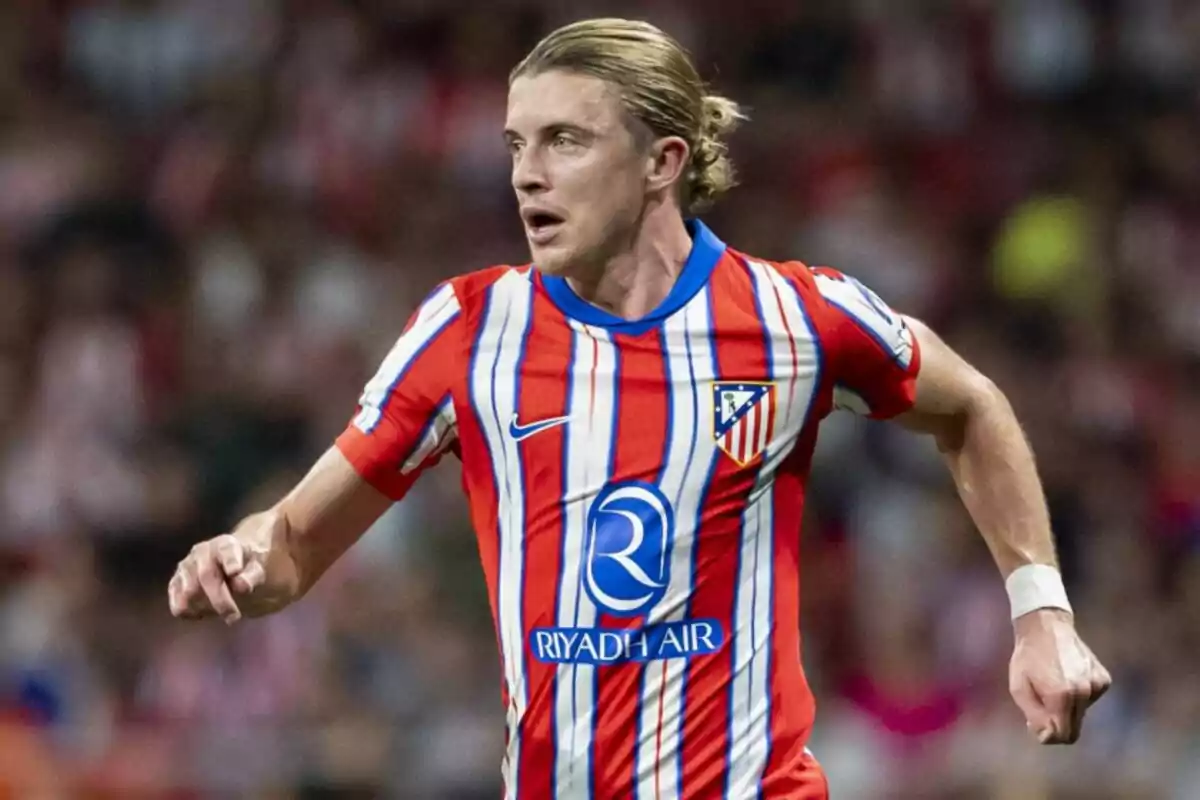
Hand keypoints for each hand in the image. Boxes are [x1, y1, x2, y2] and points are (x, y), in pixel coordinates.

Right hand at [168, 511, 295, 623]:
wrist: (233, 568)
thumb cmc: (248, 567)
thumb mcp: (258, 569)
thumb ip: (252, 576)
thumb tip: (240, 585)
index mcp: (226, 545)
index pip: (227, 551)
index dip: (230, 561)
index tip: (235, 571)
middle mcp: (203, 552)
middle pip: (206, 575)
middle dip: (219, 598)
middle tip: (234, 617)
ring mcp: (187, 566)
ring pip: (187, 587)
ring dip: (199, 605)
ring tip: (213, 616)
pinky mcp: (177, 582)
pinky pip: (176, 597)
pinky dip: (184, 608)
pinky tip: (197, 615)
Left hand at [1009, 608, 1110, 744]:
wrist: (1046, 627)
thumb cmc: (1027, 658)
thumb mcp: (1019, 688)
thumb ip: (1034, 717)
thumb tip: (1048, 737)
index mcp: (1061, 695)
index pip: (1064, 736)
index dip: (1049, 735)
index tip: (1035, 724)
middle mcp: (1084, 692)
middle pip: (1075, 729)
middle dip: (1057, 725)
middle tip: (1041, 708)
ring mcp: (1096, 685)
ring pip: (1082, 714)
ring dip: (1067, 708)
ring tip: (1052, 685)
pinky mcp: (1104, 679)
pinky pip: (1090, 700)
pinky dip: (1078, 696)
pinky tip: (1067, 677)